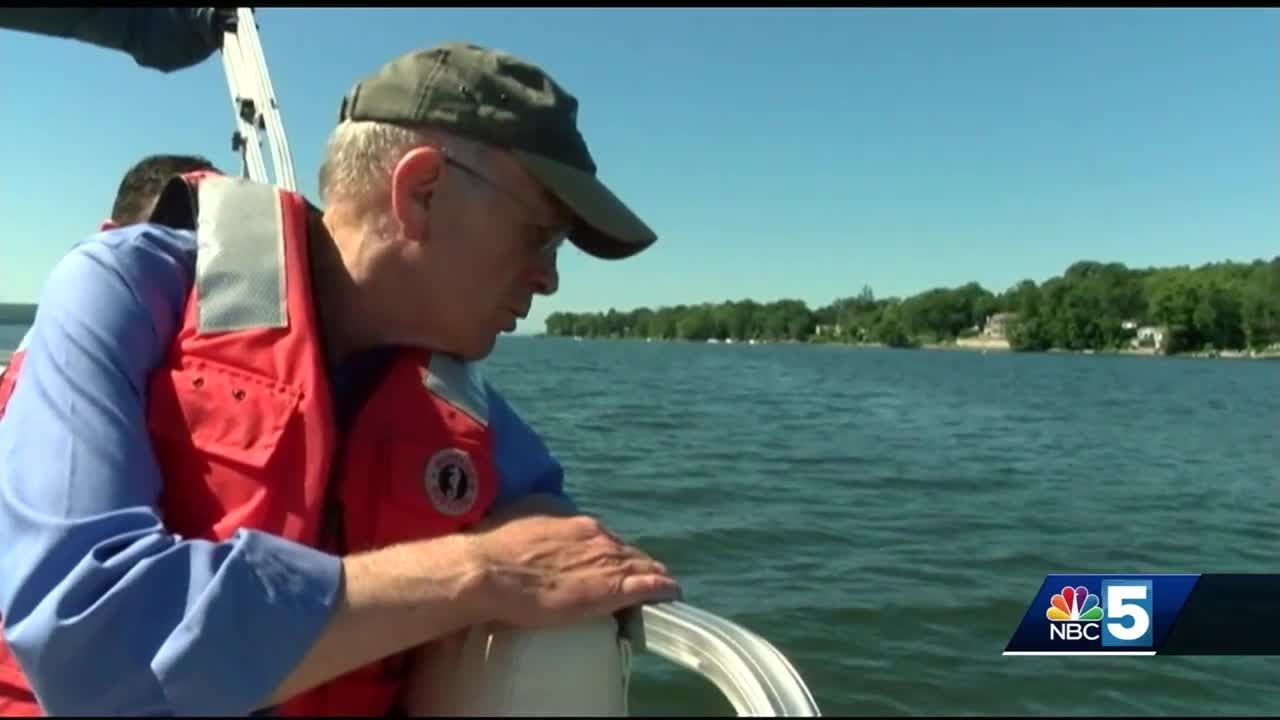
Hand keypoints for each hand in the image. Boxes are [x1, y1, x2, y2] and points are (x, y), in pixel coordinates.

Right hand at [465, 505, 679, 628]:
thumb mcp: (520, 517)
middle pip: (625, 551)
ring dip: (646, 578)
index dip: (607, 555)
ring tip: (652, 592)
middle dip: (629, 566)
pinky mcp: (612, 587)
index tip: (604, 568)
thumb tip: (543, 521)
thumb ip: (538, 517)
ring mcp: (606, 560)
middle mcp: (596, 535)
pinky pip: (651, 585)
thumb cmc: (494, 548)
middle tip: (625, 585)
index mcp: (574, 520)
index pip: (603, 538)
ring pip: (642, 566)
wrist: (488, 570)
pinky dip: (662, 589)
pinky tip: (670, 595)